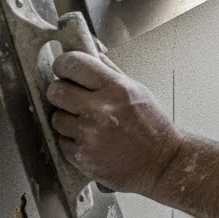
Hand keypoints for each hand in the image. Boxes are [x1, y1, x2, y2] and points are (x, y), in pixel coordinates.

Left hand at [47, 50, 181, 195]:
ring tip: (86, 124)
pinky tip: (90, 141)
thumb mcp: (138, 91)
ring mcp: (89, 134)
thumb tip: (91, 53)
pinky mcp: (82, 156)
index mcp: (116, 88)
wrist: (162, 164)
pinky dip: (72, 141)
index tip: (63, 69)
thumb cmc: (153, 128)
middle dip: (61, 92)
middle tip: (71, 98)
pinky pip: (62, 141)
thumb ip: (111, 71)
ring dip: (67, 119)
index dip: (63, 64)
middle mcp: (100, 109)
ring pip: (56, 118)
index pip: (74, 63)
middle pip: (56, 90)